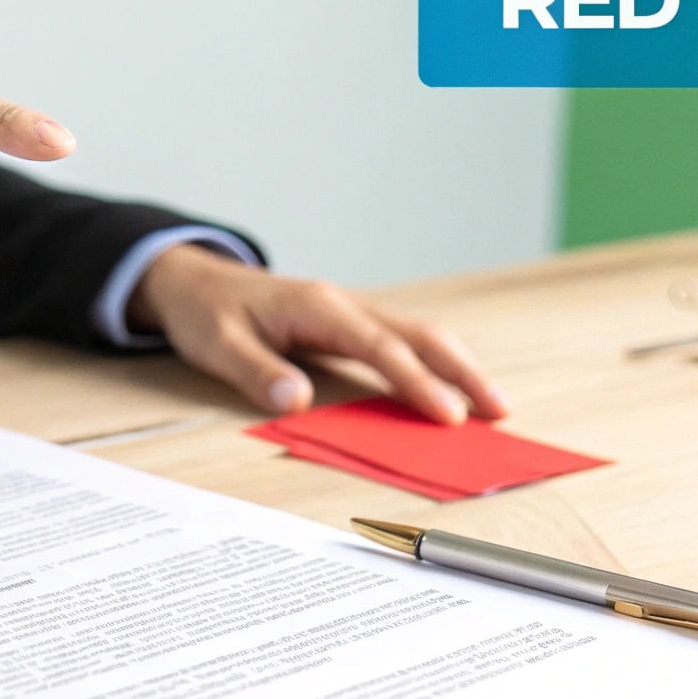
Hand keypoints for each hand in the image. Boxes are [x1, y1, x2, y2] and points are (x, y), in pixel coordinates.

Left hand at [128, 245, 508, 424]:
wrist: (197, 282)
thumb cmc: (208, 314)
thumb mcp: (218, 346)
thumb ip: (257, 373)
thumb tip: (298, 401)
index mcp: (319, 309)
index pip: (381, 348)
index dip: (417, 383)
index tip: (448, 416)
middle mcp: (345, 306)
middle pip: (420, 334)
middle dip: (464, 371)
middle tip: (500, 412)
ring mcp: (352, 312)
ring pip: (419, 334)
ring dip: (459, 367)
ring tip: (494, 406)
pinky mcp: (351, 324)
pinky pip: (403, 341)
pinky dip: (435, 363)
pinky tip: (454, 388)